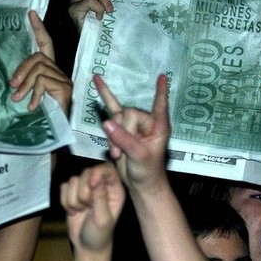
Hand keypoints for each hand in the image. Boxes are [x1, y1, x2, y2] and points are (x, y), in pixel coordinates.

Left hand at [10, 11, 72, 113]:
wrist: (58, 135)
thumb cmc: (43, 119)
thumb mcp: (31, 98)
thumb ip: (25, 87)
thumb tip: (12, 83)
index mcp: (51, 73)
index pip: (46, 45)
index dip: (39, 29)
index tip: (31, 14)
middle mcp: (60, 74)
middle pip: (38, 58)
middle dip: (22, 70)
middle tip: (13, 87)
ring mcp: (64, 81)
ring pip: (39, 69)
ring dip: (25, 84)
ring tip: (18, 99)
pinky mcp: (65, 89)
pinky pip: (43, 82)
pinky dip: (34, 94)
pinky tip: (32, 106)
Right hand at [60, 162, 123, 254]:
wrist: (86, 246)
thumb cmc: (99, 235)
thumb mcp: (103, 219)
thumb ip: (100, 198)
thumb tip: (95, 179)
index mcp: (114, 190)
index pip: (107, 168)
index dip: (97, 172)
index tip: (92, 183)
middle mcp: (101, 186)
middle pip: (86, 172)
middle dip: (83, 191)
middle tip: (88, 207)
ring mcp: (85, 189)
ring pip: (73, 180)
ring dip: (73, 199)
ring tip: (81, 211)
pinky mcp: (72, 194)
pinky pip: (63, 187)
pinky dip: (65, 201)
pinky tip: (74, 211)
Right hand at [96, 74, 170, 192]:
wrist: (140, 184)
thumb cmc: (147, 171)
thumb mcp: (139, 156)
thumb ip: (124, 139)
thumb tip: (107, 123)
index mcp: (159, 126)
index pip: (160, 105)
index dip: (161, 92)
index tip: (163, 76)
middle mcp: (146, 122)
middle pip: (127, 114)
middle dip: (121, 133)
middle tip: (121, 152)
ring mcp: (133, 124)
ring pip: (115, 118)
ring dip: (112, 137)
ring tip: (117, 153)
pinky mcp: (120, 128)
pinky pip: (111, 109)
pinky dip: (104, 95)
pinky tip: (97, 80)